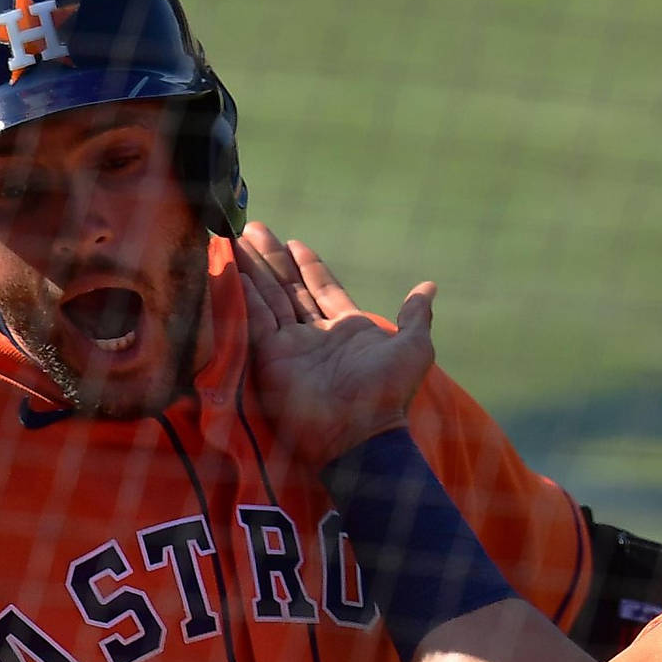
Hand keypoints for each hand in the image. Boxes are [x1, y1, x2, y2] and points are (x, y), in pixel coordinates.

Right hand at [236, 223, 437, 468]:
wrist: (359, 433)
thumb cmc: (387, 392)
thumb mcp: (412, 348)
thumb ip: (415, 316)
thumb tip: (429, 287)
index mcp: (347, 329)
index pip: (322, 289)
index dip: (309, 266)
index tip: (295, 242)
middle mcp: (314, 335)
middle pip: (288, 288)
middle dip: (272, 259)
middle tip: (254, 228)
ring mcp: (290, 347)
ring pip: (267, 298)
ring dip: (252, 269)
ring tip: (235, 239)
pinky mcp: (269, 358)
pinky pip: (254, 320)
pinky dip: (243, 295)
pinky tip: (233, 270)